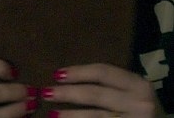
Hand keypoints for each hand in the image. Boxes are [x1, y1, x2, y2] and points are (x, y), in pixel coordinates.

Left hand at [41, 63, 162, 116]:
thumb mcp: (129, 91)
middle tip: (46, 93)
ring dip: (70, 115)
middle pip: (95, 95)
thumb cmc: (138, 107)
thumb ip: (105, 84)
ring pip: (95, 117)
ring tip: (52, 114)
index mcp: (137, 84)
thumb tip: (63, 77)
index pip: (103, 72)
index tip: (56, 74)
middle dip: (67, 93)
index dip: (78, 72)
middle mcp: (139, 103)